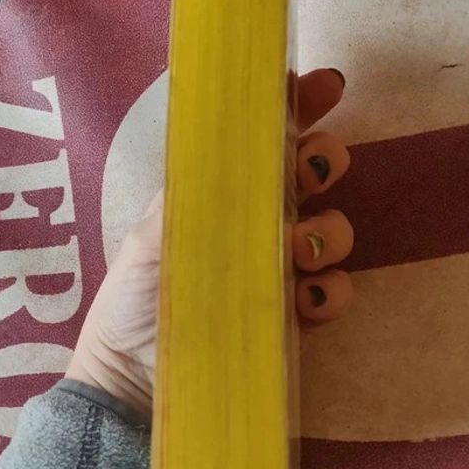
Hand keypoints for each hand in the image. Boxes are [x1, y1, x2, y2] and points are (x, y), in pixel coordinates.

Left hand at [66, 68, 352, 415]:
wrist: (135, 382)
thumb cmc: (133, 302)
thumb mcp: (151, 238)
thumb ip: (195, 194)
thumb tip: (243, 149)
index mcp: (216, 195)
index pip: (260, 142)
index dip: (295, 108)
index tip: (322, 85)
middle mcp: (253, 224)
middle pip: (309, 174)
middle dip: (321, 160)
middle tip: (310, 169)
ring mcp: (278, 270)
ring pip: (332, 228)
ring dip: (328, 228)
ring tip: (299, 249)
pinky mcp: (294, 317)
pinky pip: (335, 291)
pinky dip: (332, 290)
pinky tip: (307, 300)